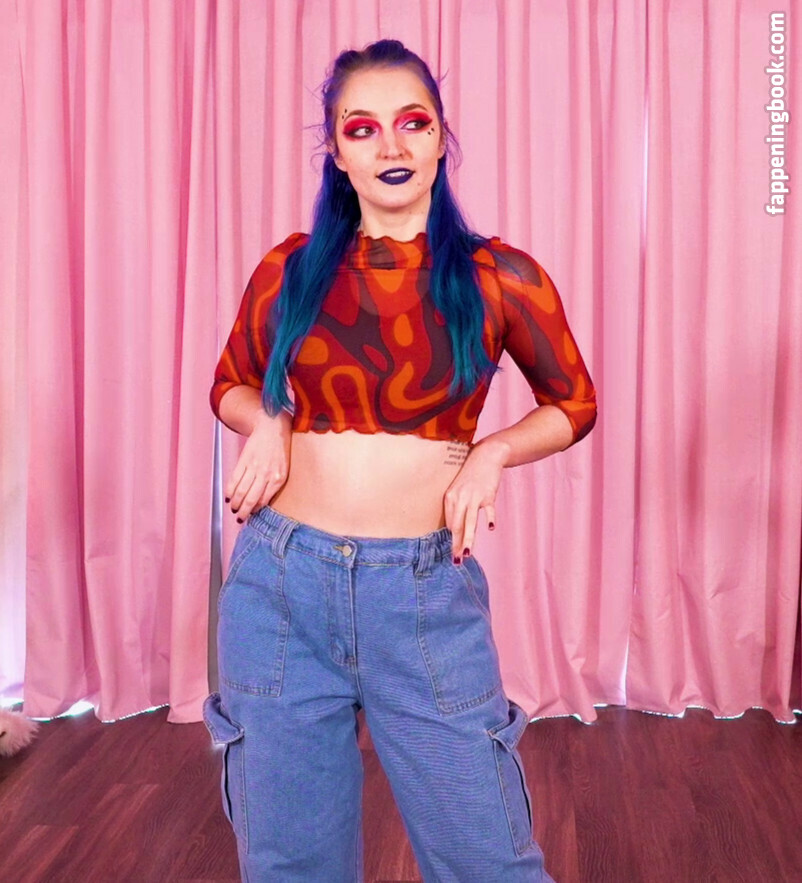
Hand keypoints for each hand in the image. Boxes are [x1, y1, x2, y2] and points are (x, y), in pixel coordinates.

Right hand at [225, 409, 291, 522]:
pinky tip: (228, 497)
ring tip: (233, 509)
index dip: (255, 511)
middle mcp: (266, 474)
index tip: (250, 517)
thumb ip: (274, 484)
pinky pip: (234, 479)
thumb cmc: (280, 450)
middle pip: (251, 499)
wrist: (272, 427)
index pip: (263, 501)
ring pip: (241, 491)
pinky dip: (230, 490)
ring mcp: (254, 467)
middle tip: (239, 518)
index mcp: (278, 478)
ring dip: (235, 503)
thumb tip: (262, 502)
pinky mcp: (244, 460)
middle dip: (243, 512)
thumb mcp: (284, 469)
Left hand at [443, 438, 507, 561]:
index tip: (452, 554)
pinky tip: (491, 528)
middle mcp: (459, 498)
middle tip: (456, 561)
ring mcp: (474, 497)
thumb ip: (456, 506)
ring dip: (468, 540)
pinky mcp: (488, 495)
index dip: (451, 540)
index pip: (449, 524)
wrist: (485, 456)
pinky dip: (490, 518)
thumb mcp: (459, 489)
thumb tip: (454, 529)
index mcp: (449, 498)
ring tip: (466, 554)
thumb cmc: (471, 475)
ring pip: (469, 522)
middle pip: (456, 526)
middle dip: (456, 545)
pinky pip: (489, 510)